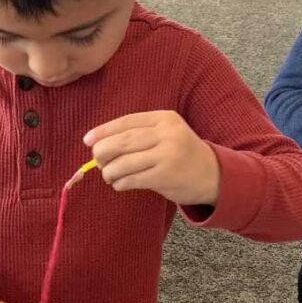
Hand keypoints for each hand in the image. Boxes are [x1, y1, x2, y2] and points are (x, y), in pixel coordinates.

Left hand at [84, 111, 219, 205]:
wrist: (213, 174)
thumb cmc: (181, 153)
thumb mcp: (167, 133)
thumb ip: (140, 133)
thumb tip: (98, 142)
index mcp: (165, 118)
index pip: (127, 122)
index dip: (104, 130)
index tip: (88, 140)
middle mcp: (167, 134)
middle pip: (123, 141)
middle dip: (103, 152)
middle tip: (97, 161)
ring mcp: (168, 155)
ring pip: (125, 162)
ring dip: (110, 171)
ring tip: (109, 175)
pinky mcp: (166, 176)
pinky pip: (133, 179)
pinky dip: (121, 183)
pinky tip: (120, 184)